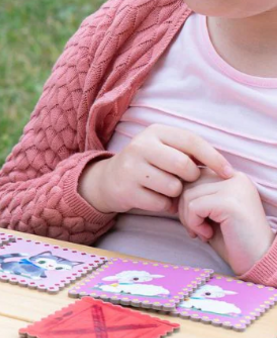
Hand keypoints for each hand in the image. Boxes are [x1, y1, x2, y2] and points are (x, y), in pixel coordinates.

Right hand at [78, 125, 233, 214]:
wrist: (108, 180)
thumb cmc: (148, 164)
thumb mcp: (163, 149)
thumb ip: (188, 152)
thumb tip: (222, 168)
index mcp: (155, 132)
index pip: (192, 142)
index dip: (213, 158)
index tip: (228, 172)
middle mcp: (140, 146)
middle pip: (183, 165)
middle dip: (191, 177)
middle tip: (184, 181)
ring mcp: (131, 168)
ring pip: (172, 187)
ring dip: (176, 193)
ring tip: (167, 189)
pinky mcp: (126, 190)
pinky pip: (160, 203)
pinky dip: (165, 205)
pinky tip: (156, 199)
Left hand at [178, 169, 273, 274]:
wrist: (256, 259)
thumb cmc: (230, 238)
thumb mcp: (209, 211)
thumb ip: (195, 195)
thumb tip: (168, 186)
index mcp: (230, 175)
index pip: (193, 173)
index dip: (184, 197)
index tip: (192, 218)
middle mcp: (234, 176)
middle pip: (188, 182)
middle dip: (184, 208)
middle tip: (195, 228)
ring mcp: (234, 187)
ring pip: (188, 194)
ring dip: (188, 218)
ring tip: (202, 232)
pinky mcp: (229, 201)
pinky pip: (194, 206)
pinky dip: (194, 223)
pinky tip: (207, 235)